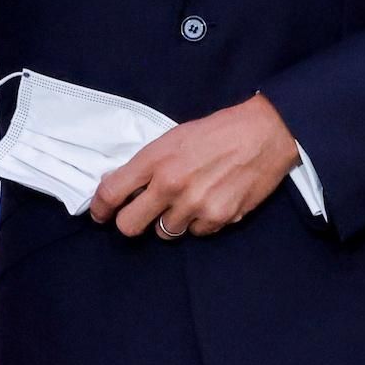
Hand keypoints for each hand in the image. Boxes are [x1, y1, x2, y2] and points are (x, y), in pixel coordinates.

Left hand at [90, 95, 299, 239]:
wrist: (265, 133)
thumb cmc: (218, 131)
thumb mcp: (174, 137)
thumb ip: (147, 163)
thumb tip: (118, 183)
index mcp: (155, 159)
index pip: (111, 193)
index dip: (100, 209)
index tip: (101, 215)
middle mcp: (171, 185)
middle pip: (129, 226)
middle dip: (131, 223)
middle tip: (142, 215)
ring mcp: (194, 205)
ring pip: (164, 232)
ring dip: (171, 220)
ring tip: (189, 199)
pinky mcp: (218, 218)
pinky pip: (196, 232)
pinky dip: (199, 222)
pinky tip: (211, 200)